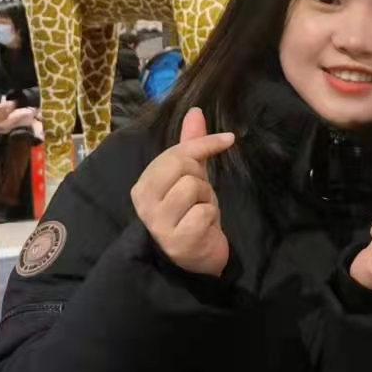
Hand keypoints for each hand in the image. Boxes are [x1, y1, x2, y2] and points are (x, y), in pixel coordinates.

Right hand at [130, 107, 234, 275]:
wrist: (195, 259)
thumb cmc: (190, 215)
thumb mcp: (190, 178)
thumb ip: (190, 146)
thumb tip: (195, 112)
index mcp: (143, 186)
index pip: (175, 153)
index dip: (204, 143)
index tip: (228, 140)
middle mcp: (144, 204)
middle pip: (184, 166)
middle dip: (201, 178)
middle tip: (201, 195)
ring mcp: (159, 223)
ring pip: (194, 187)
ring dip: (207, 199)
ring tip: (201, 212)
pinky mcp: (179, 240)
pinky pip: (204, 212)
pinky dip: (211, 217)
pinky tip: (204, 228)